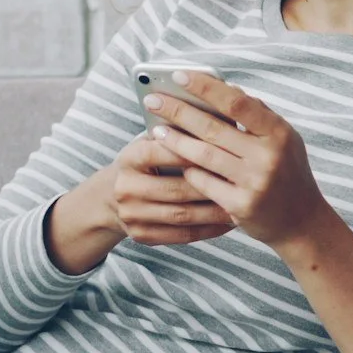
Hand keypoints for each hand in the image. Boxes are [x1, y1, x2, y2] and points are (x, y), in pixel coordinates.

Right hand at [100, 128, 236, 246]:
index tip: (225, 150)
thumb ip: (178, 132)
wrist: (110, 197)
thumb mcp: (151, 142)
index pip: (161, 152)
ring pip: (182, 215)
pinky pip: (182, 235)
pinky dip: (208, 229)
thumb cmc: (145, 162)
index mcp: (129, 158)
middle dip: (212, 186)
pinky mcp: (141, 235)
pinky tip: (228, 221)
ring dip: (215, 211)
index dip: (192, 152)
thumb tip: (220, 116)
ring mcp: (132, 215)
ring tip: (241, 203)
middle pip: (176, 189)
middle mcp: (126, 187)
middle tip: (242, 182)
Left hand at [142, 72, 330, 248]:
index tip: (178, 76)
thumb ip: (258, 114)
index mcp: (279, 133)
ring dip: (176, 141)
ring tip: (156, 129)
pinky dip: (189, 171)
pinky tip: (175, 162)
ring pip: (204, 156)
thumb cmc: (288, 172)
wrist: (302, 222)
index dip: (206, 87)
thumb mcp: (283, 139)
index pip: (237, 102)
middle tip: (152, 100)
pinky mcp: (242, 206)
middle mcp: (268, 156)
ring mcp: (255, 183)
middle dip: (178, 111)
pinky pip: (205, 184)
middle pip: (213, 128)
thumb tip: (228, 87)